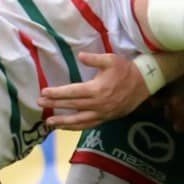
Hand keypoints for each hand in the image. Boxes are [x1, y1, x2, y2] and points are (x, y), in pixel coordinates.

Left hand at [39, 51, 153, 128]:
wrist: (144, 83)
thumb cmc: (125, 70)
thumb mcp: (111, 60)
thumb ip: (94, 59)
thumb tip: (80, 56)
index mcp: (97, 89)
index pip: (72, 92)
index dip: (57, 93)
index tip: (44, 93)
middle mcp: (98, 104)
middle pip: (72, 106)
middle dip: (55, 105)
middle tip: (40, 104)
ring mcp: (102, 113)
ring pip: (79, 121)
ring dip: (63, 122)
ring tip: (50, 122)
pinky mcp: (106, 118)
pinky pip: (88, 125)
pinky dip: (76, 127)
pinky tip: (67, 127)